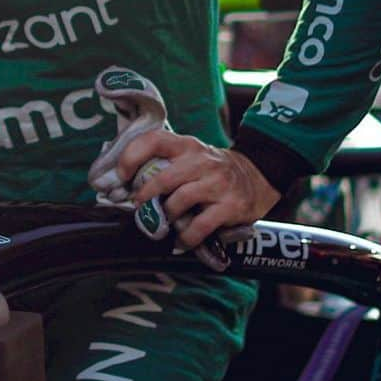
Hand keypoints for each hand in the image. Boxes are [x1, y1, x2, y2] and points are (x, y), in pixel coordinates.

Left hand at [115, 130, 279, 250]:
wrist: (258, 176)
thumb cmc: (212, 172)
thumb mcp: (191, 158)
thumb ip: (165, 165)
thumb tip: (126, 186)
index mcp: (187, 146)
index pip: (154, 140)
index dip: (131, 156)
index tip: (121, 176)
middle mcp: (202, 161)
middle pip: (164, 178)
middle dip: (146, 196)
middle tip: (141, 208)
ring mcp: (218, 183)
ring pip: (179, 201)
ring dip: (165, 217)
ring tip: (162, 225)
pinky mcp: (231, 206)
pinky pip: (200, 226)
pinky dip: (186, 237)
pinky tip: (181, 241)